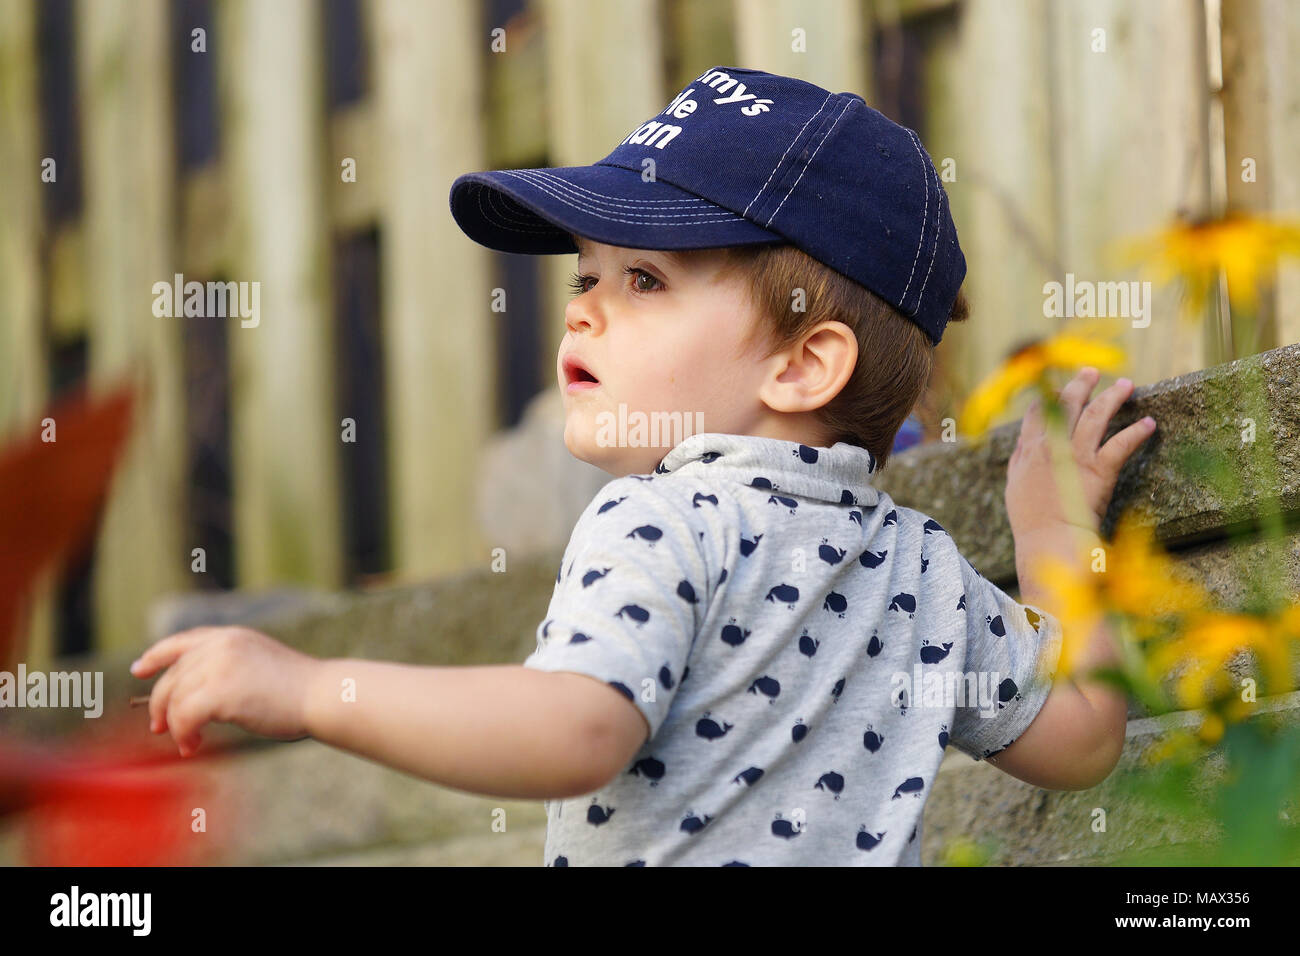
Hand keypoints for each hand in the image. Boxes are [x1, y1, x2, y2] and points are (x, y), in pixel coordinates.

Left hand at [129, 626, 319, 756]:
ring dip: (175, 724)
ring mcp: (219, 666)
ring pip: (174, 699)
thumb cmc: (298, 688)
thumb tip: (194, 695)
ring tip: (188, 742)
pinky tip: (193, 744)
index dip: (156, 655)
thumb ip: (228, 667)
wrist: (321, 695)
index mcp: (231, 636)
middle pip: (172, 676)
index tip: (139, 669)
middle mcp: (221, 645)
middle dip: (160, 704)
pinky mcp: (220, 692)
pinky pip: (184, 717)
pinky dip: (183, 734)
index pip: (181, 642)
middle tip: (158, 727)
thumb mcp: (258, 663)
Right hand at [1006, 366, 1156, 536]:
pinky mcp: (1099, 470)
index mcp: (1030, 451)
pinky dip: (1137, 432)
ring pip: (1095, 416)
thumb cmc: (1031, 521)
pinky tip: (1149, 423)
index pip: (1038, 412)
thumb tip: (1022, 445)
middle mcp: (1052, 447)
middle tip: (1092, 372)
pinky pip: (1121, 444)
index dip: (1049, 397)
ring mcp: (1075, 456)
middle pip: (1067, 405)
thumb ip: (1019, 462)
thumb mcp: (1015, 487)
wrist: (1048, 541)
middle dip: (1081, 385)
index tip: (1059, 389)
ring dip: (1112, 397)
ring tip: (1126, 385)